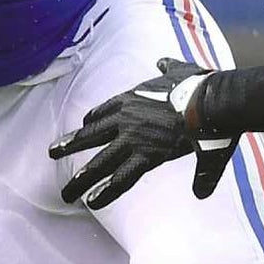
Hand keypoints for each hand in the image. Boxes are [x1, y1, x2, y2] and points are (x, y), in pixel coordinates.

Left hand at [51, 58, 239, 208]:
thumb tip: (163, 61)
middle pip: (91, 135)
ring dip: (80, 178)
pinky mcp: (146, 156)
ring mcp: (132, 138)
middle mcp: (125, 118)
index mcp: (132, 98)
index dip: (92, 121)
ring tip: (65, 193)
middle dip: (69, 145)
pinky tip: (91, 202)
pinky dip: (106, 191)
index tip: (83, 126)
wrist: (211, 100)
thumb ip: (168, 66)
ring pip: (99, 162)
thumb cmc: (201, 85)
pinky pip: (121, 178)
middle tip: (52, 152)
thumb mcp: (179, 68)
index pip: (104, 111)